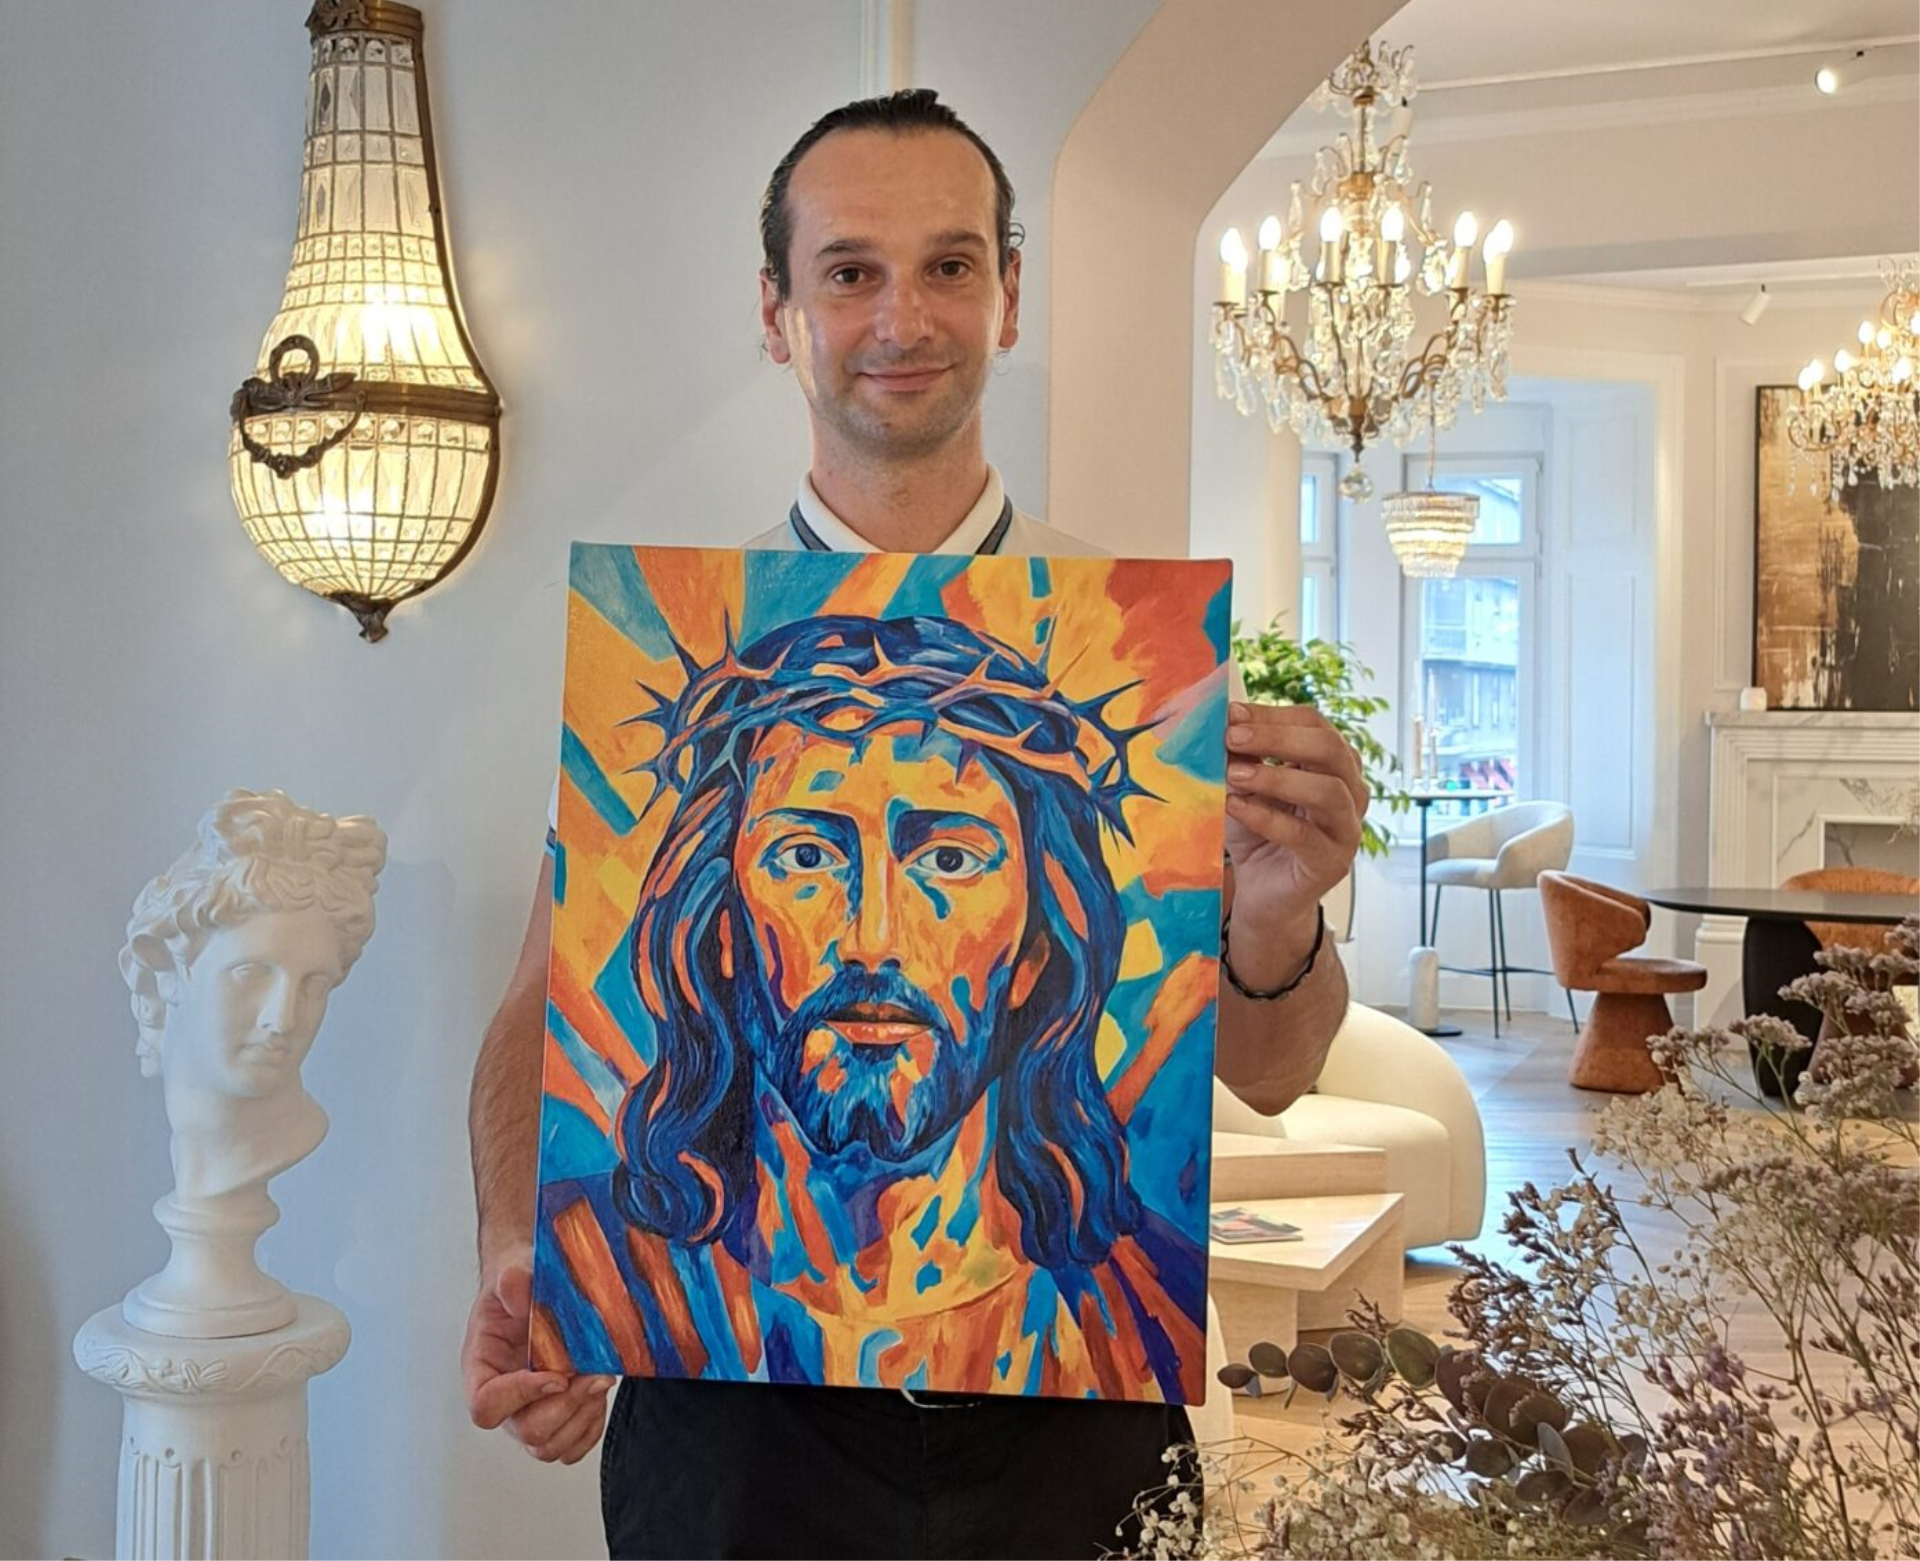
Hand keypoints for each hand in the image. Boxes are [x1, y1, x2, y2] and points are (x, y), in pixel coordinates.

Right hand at [462, 1243, 614, 1464]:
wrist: (536, 1288)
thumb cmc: (518, 1284)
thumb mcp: (511, 1270)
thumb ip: (512, 1281)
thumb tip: (522, 1297)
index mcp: (482, 1367)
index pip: (485, 1406)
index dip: (520, 1396)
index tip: (556, 1374)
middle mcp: (503, 1397)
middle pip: (525, 1431)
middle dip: (565, 1406)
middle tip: (592, 1375)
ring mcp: (529, 1411)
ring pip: (549, 1446)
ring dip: (580, 1418)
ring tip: (598, 1381)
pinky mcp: (557, 1415)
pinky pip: (571, 1447)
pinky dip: (590, 1427)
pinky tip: (597, 1395)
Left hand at [1223, 701, 1367, 972]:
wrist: (1261, 894)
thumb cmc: (1256, 833)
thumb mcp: (1245, 786)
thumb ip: (1242, 756)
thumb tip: (1223, 718)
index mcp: (1333, 764)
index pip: (1315, 724)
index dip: (1273, 715)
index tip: (1231, 713)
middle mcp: (1350, 791)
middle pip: (1330, 748)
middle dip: (1277, 738)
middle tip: (1231, 736)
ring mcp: (1347, 828)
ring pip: (1327, 791)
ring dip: (1276, 777)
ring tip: (1233, 775)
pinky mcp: (1332, 863)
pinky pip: (1304, 835)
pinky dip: (1267, 817)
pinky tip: (1236, 806)